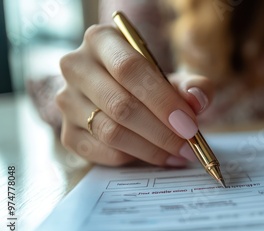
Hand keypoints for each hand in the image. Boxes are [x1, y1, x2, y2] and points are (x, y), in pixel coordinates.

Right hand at [56, 24, 213, 165]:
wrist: (125, 97)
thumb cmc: (151, 85)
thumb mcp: (175, 78)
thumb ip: (193, 86)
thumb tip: (197, 99)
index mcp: (101, 40)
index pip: (130, 69)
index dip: (163, 100)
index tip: (189, 125)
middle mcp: (76, 67)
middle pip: (120, 105)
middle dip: (162, 131)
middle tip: (189, 146)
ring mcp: (67, 101)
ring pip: (111, 132)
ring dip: (151, 149)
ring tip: (179, 154)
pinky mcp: (67, 133)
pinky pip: (102, 152)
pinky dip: (134, 158)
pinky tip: (158, 157)